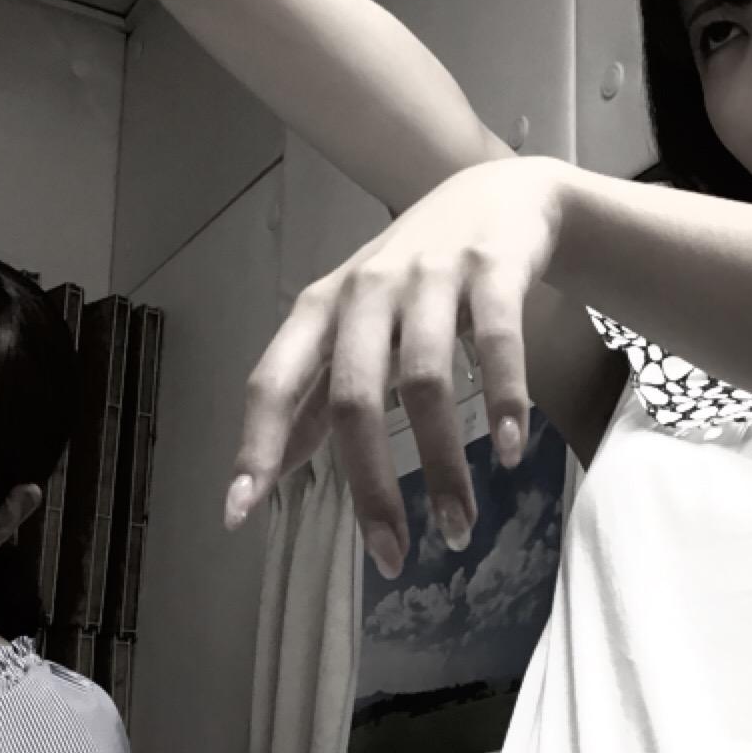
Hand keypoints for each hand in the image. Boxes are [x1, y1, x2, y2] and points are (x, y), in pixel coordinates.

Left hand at [225, 157, 567, 576]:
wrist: (502, 194)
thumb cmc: (414, 278)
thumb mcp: (355, 327)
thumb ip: (313, 394)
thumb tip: (268, 471)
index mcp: (321, 310)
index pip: (271, 380)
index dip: (254, 446)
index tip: (239, 514)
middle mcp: (366, 289)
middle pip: (352, 397)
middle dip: (369, 486)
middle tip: (391, 558)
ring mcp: (430, 274)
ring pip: (425, 381)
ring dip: (443, 466)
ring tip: (458, 529)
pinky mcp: (493, 267)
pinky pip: (496, 341)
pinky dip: (503, 402)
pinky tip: (511, 453)